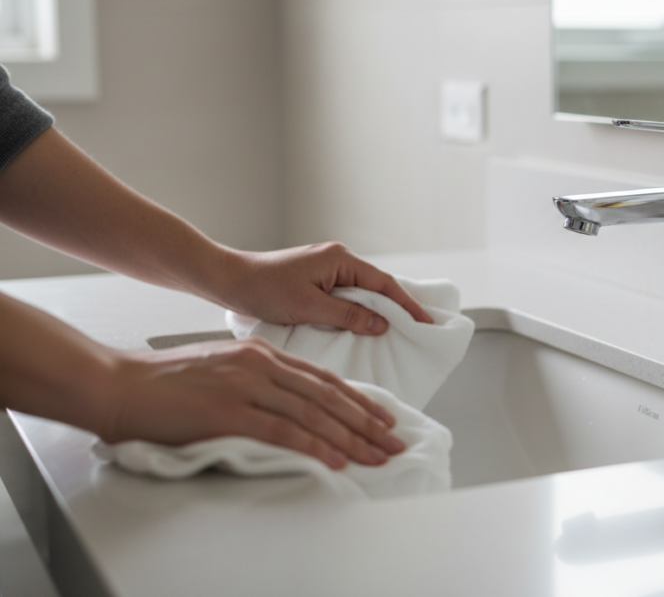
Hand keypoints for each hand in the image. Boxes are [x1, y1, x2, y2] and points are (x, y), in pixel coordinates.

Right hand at [100, 337, 405, 468]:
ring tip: (377, 455)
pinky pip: (283, 432)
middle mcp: (262, 365)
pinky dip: (314, 446)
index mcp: (262, 354)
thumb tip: (290, 406)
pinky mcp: (229, 411)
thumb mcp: (223, 368)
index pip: (322, 378)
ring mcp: (246, 387)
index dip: (357, 399)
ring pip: (313, 414)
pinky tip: (336, 459)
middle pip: (328, 396)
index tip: (382, 417)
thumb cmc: (167, 382)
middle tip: (394, 441)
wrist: (121, 384)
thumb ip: (258, 380)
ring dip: (351, 438)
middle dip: (366, 421)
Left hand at [213, 242, 433, 334]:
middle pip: (376, 287)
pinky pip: (346, 297)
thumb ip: (347, 315)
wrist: (228, 281)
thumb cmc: (263, 290)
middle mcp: (337, 259)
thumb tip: (382, 325)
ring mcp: (326, 269)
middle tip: (418, 332)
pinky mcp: (316, 281)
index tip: (426, 323)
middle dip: (397, 308)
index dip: (407, 304)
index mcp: (340, 258)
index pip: (384, 283)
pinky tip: (363, 328)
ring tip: (397, 334)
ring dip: (376, 312)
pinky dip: (358, 312)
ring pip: (361, 293)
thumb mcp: (308, 306)